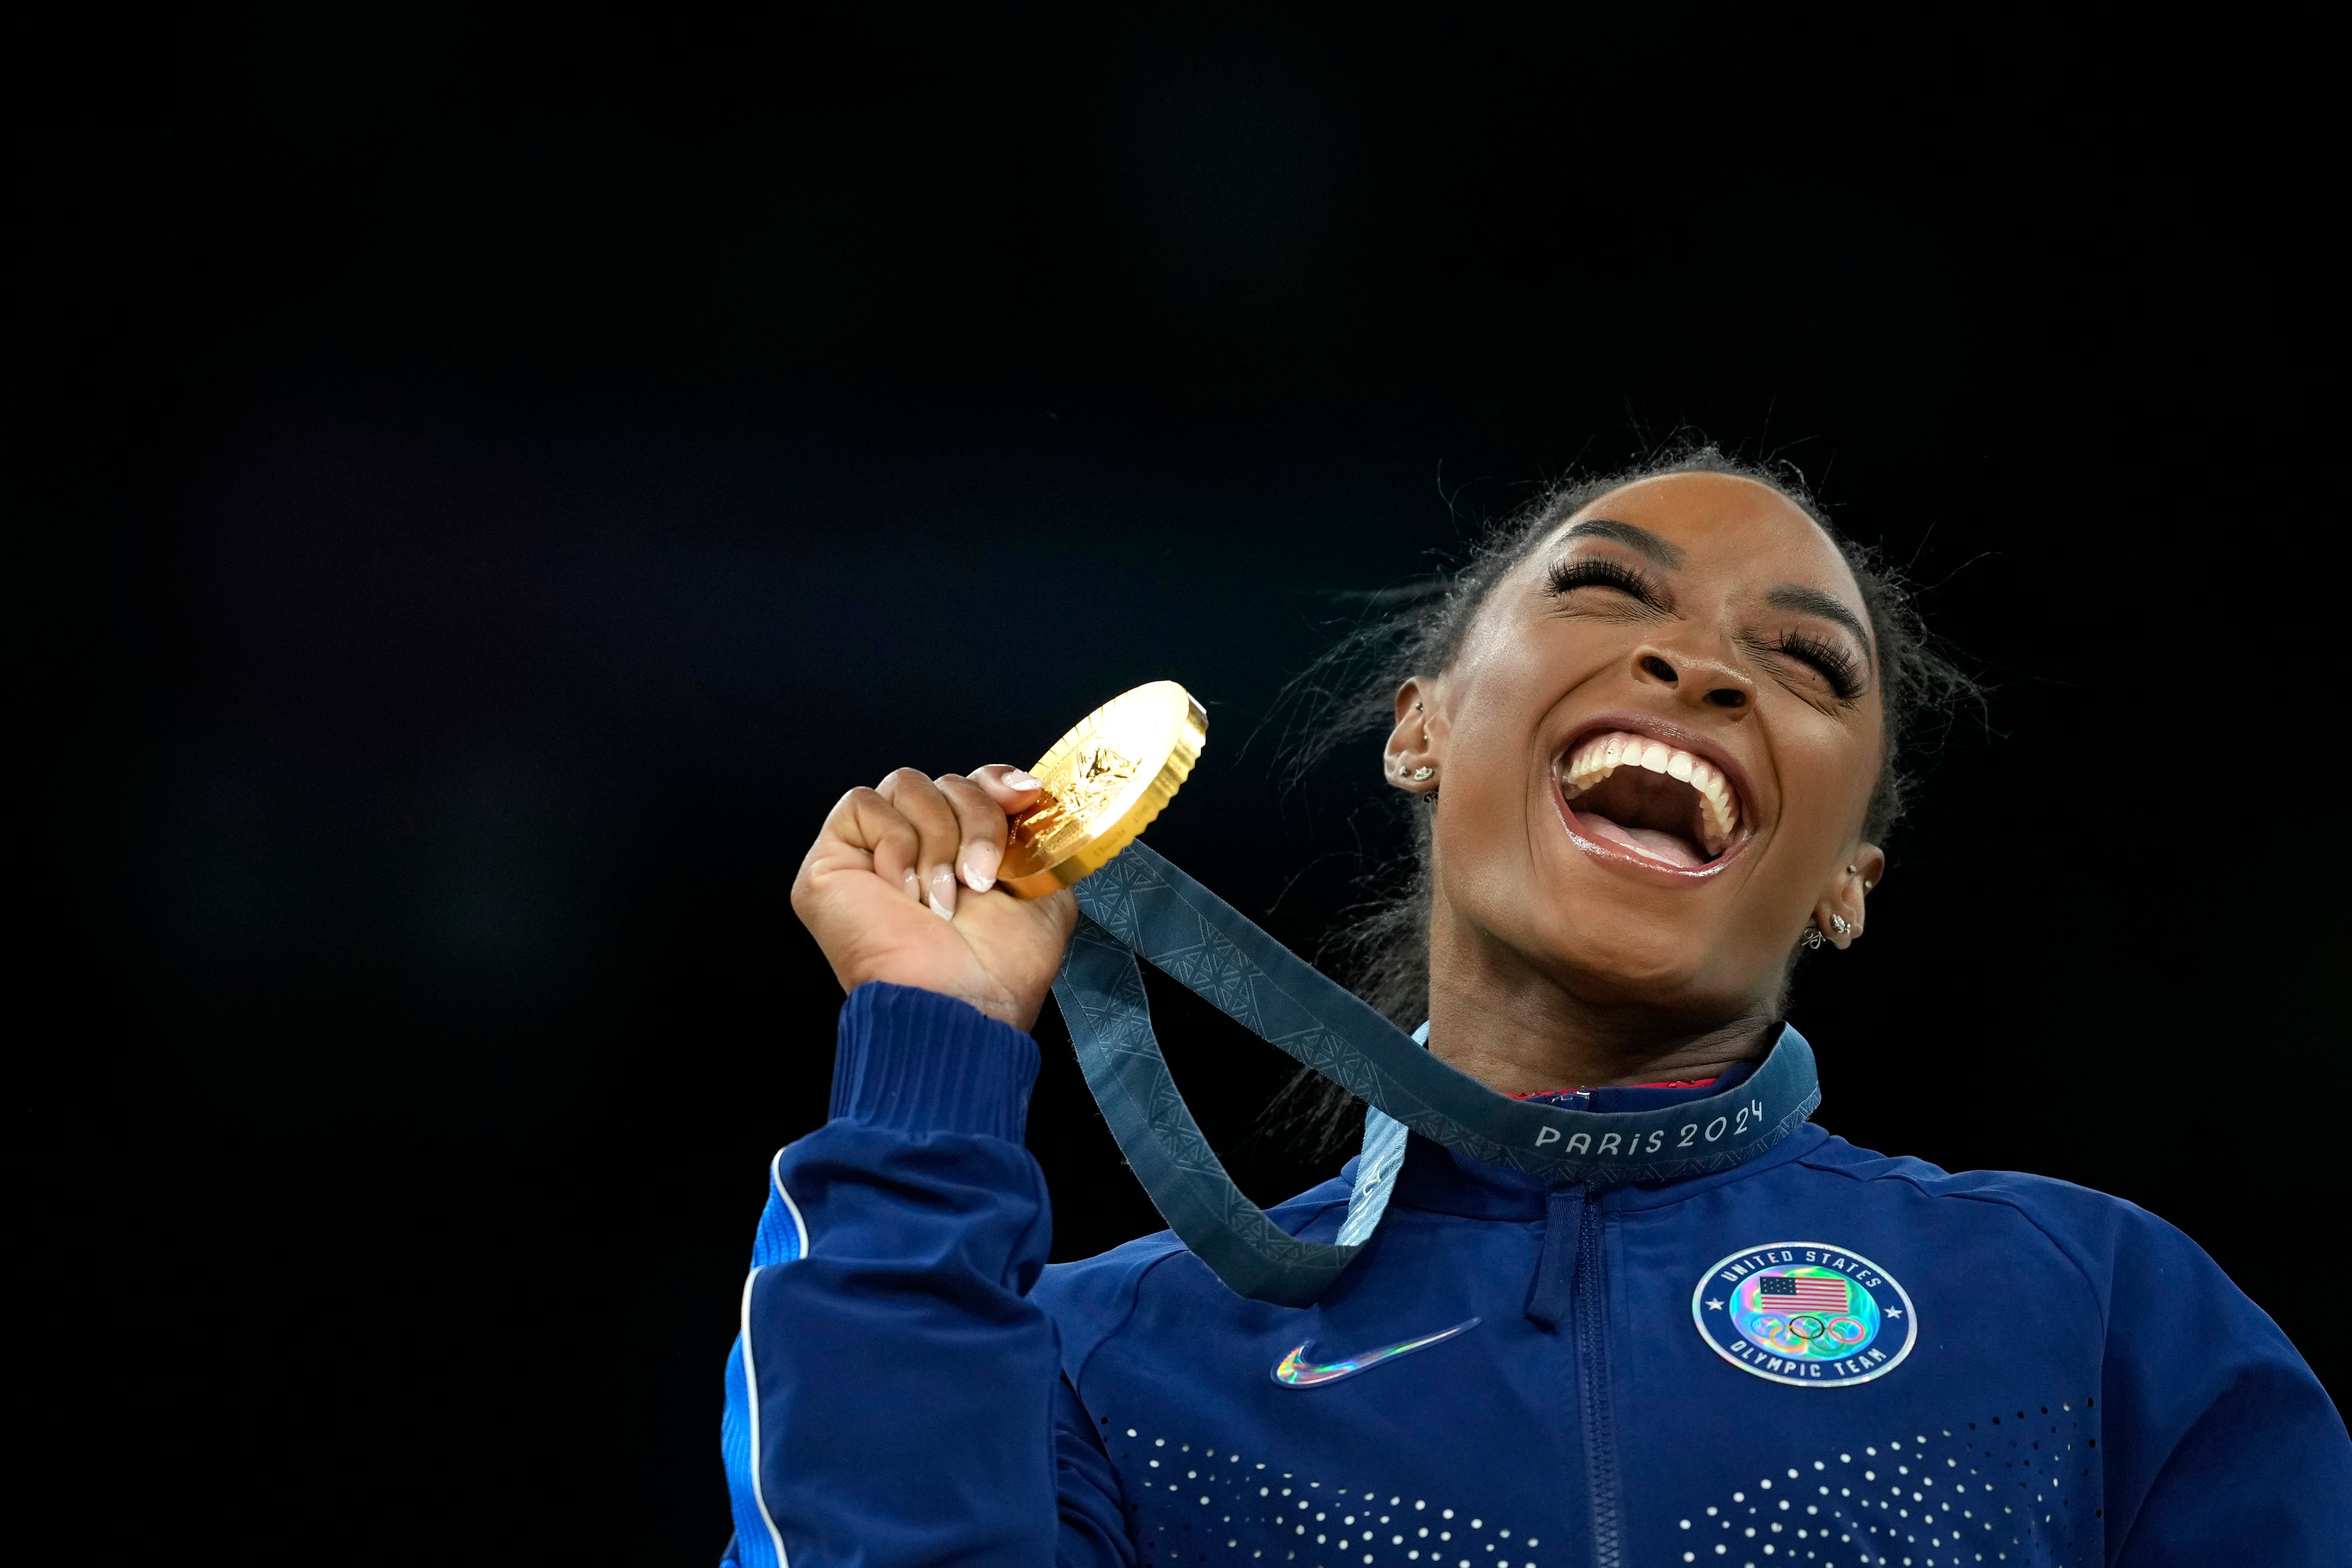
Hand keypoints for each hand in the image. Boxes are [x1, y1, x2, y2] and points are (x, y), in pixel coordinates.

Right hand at [790, 764, 1077, 1031]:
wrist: (959, 1002)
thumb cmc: (999, 968)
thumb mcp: (1044, 894)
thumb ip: (1036, 839)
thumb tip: (1030, 792)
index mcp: (962, 853)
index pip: (971, 783)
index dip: (994, 780)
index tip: (1021, 797)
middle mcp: (917, 849)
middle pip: (945, 781)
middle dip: (976, 822)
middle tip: (980, 880)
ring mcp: (871, 853)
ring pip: (906, 784)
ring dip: (938, 841)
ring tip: (941, 899)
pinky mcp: (831, 860)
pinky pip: (862, 804)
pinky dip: (895, 844)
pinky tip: (904, 894)